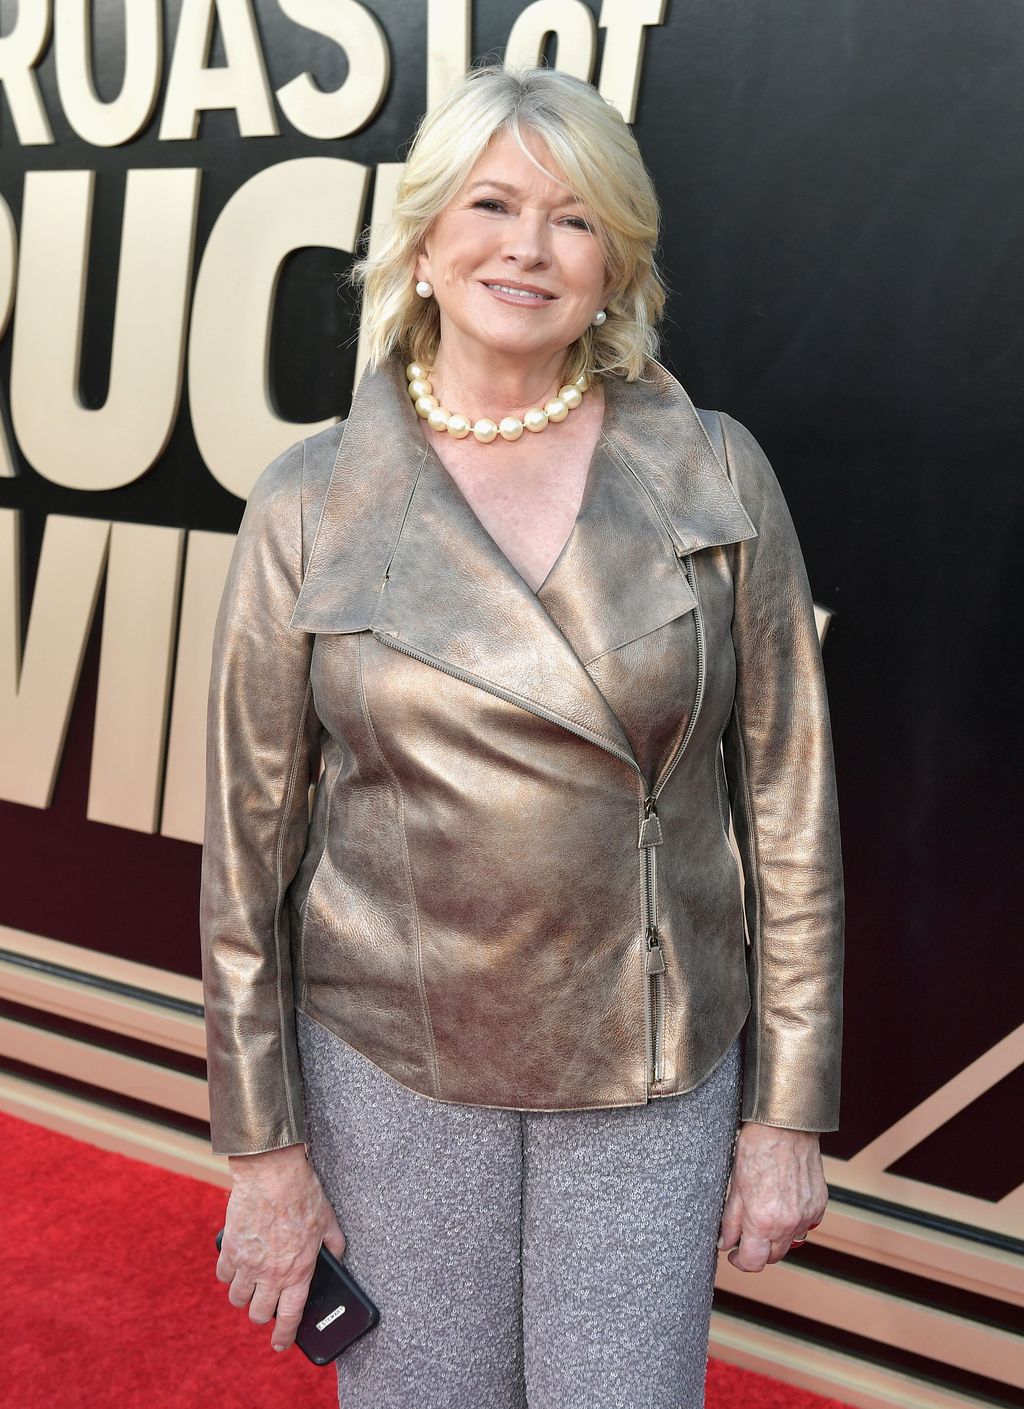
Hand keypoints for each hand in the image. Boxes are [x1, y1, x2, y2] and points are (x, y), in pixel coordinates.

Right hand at [216, 1142, 346, 1352]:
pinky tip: (237, 1266)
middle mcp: (271, 1274)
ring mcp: (248, 1263)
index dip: (284, 1337)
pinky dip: (229, 1275)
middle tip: (267, 1302)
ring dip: (244, 1296)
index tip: (280, 1344)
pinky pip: (223, 1275)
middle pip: (258, 1314)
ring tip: (251, 1284)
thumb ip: (334, 1245)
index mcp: (298, 1271)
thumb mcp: (329, 1220)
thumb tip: (338, 1259)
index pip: (290, 1318)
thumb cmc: (303, 1194)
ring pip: (238, 1299)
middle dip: (263, 1314)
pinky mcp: (230, 1249)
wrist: (272, 1172)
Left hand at [716, 1121, 826, 1271]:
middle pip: (773, 1256)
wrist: (785, 1127)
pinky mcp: (819, 1205)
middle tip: (746, 1235)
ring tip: (764, 1216)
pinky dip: (793, 1222)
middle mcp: (788, 1224)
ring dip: (776, 1237)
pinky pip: (805, 1225)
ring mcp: (806, 1216)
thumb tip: (725, 1242)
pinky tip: (782, 1204)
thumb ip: (730, 1221)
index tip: (734, 1254)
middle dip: (758, 1250)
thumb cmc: (756, 1149)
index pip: (753, 1262)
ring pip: (790, 1242)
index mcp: (763, 1222)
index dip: (740, 1262)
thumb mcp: (735, 1186)